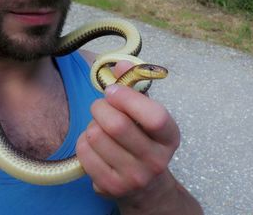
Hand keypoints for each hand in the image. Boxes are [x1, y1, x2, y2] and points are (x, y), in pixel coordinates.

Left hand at [76, 60, 179, 197]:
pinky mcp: (111, 187)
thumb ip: (135, 88)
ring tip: (99, 127)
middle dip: (100, 108)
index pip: (154, 117)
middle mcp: (156, 160)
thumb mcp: (147, 115)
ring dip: (91, 125)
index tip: (112, 90)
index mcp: (170, 138)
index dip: (128, 98)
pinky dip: (83, 142)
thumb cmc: (144, 141)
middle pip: (117, 125)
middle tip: (100, 106)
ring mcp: (134, 177)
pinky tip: (93, 144)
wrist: (146, 188)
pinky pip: (84, 152)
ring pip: (96, 136)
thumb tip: (120, 63)